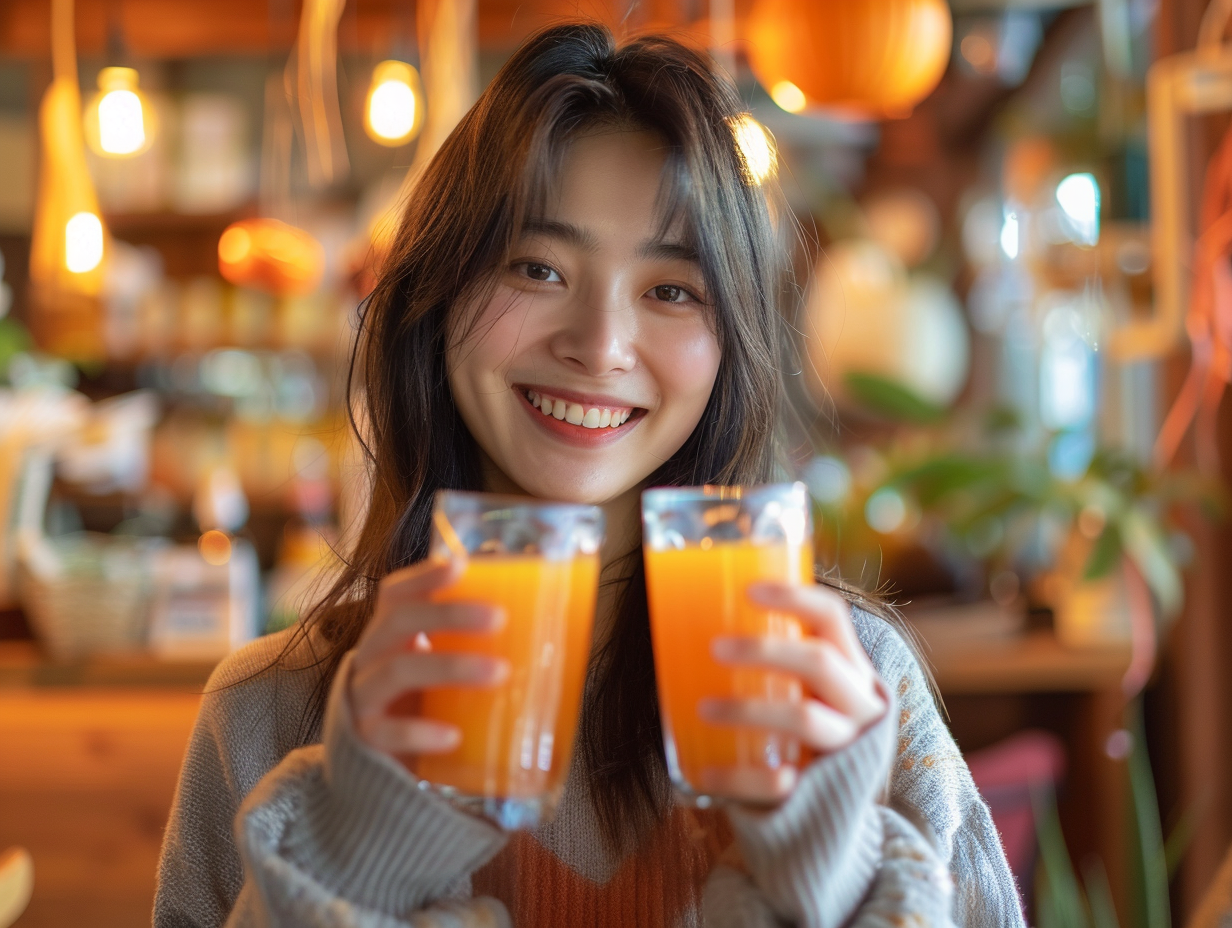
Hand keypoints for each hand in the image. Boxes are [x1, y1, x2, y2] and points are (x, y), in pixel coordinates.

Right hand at [348, 557, 507, 761]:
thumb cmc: (421, 708)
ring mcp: (364, 699)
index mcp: (390, 636)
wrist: (375, 770)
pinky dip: (422, 731)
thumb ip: (475, 650)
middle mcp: (371, 659)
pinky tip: (455, 736)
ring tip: (499, 673)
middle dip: (449, 614)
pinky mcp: (365, 742)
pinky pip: (389, 732)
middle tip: (499, 618)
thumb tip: (557, 633)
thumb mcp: (440, 672)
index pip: (396, 595)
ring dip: (451, 666)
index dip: (424, 576)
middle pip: (399, 621)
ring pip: (397, 671)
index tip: (460, 565)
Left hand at [698, 582, 886, 803]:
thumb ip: (773, 660)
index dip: (796, 598)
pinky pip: (778, 783)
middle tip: (715, 647)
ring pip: (804, 718)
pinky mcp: (823, 793)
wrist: (825, 813)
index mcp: (851, 669)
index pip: (833, 617)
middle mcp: (859, 705)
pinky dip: (738, 777)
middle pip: (820, 663)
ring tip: (702, 707)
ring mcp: (845, 749)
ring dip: (747, 709)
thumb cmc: (799, 732)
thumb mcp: (802, 689)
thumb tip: (691, 616)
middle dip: (765, 650)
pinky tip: (704, 771)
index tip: (749, 591)